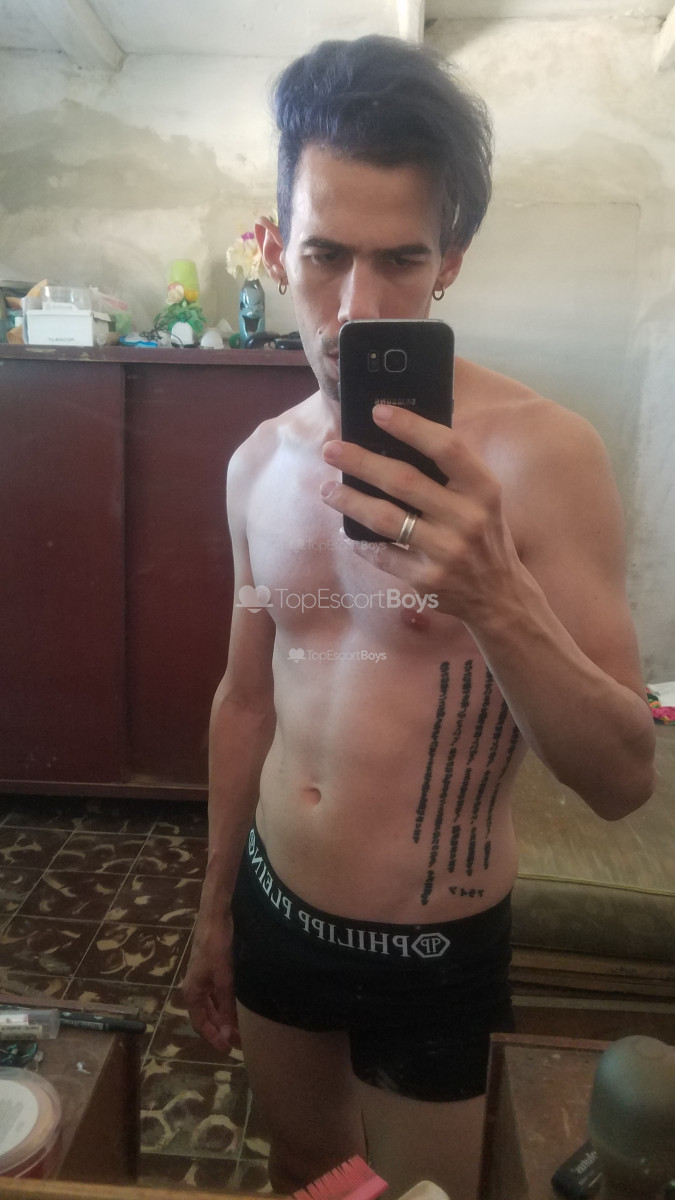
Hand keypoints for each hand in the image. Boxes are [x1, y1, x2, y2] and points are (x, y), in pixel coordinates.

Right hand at [183, 911, 240, 1052]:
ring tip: (239, 1026)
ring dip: (223, 1017)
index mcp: (192, 991)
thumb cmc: (217, 946)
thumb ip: (226, 1006)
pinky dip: (225, 1003)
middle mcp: (195, 986)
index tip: (228, 1050)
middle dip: (220, 1029)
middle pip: (206, 1015)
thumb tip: (227, 1034)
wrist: (216, 915)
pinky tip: (237, 1003)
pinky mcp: (211, 967)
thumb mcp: (224, 978)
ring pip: (212, 1004)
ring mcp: (202, 976)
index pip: (200, 1024)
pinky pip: (216, 993)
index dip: (213, 1038)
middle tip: (238, 1041)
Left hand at [320, 403, 522, 623]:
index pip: (446, 447)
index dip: (410, 427)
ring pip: (386, 519)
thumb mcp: (483, 498)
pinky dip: (362, 542)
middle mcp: (466, 518)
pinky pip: (383, 554)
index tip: (378, 412)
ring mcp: (446, 551)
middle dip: (361, 462)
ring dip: (350, 501)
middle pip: (403, 481)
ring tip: (327, 490)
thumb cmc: (484, 534)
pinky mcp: (426, 579)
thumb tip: (399, 436)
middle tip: (331, 449)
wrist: (499, 595)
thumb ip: (453, 472)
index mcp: (482, 489)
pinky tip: (348, 532)